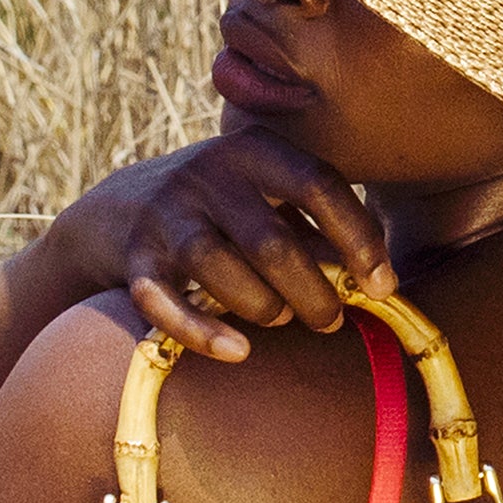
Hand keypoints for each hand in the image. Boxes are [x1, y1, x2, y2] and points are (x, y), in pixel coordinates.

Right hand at [50, 129, 395, 359]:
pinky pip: (164, 301)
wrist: (118, 208)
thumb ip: (318, 230)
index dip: (358, 237)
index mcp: (255, 151)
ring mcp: (166, 213)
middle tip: (331, 321)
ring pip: (219, 268)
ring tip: (280, 319)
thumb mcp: (269, 200)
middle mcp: (208, 173)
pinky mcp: (133, 256)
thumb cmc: (224, 209)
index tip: (383, 285)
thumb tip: (379, 279)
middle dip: (311, 292)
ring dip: (262, 307)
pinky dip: (202, 332)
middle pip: (271, 241)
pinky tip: (238, 351)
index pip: (318, 183)